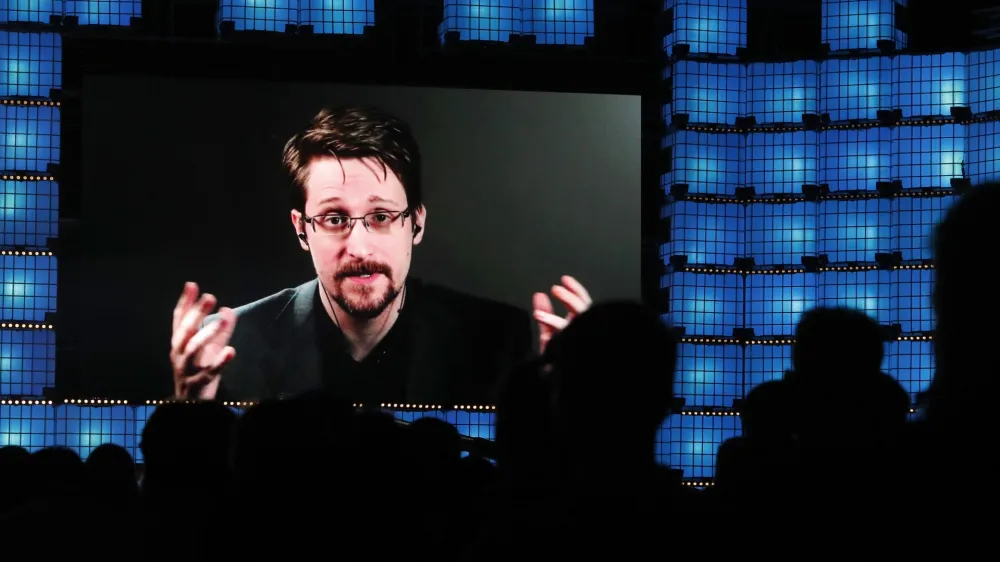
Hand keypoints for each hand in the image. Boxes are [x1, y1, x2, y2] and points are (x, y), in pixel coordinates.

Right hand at [170, 282, 236, 399]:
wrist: (190, 407)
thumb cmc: (200, 373)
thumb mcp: (210, 349)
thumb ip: (220, 330)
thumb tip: (228, 309)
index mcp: (180, 344)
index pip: (179, 320)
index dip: (185, 303)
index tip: (192, 285)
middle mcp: (178, 355)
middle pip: (185, 331)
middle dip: (196, 313)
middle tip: (209, 297)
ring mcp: (186, 370)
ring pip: (192, 349)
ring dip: (207, 333)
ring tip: (222, 321)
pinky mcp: (198, 384)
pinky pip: (208, 372)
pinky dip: (220, 362)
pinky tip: (231, 351)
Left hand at [532, 275, 591, 353]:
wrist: (558, 385)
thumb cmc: (557, 360)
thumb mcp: (550, 333)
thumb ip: (545, 314)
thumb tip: (539, 295)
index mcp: (582, 326)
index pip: (584, 303)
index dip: (575, 290)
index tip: (564, 279)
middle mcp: (585, 331)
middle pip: (585, 309)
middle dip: (571, 297)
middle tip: (556, 288)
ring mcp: (581, 340)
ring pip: (580, 319)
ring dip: (562, 312)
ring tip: (540, 311)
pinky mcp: (575, 350)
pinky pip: (566, 334)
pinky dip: (553, 325)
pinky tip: (541, 321)